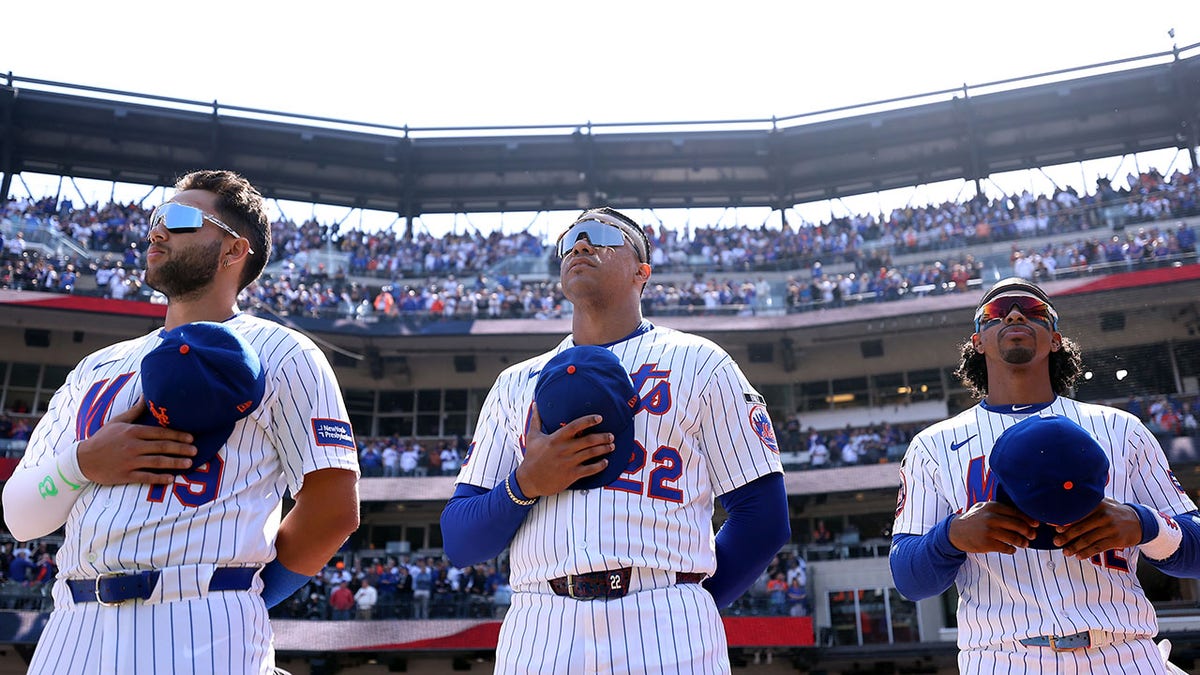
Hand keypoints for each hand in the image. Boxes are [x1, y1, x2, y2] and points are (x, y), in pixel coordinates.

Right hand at [76, 398, 196, 484]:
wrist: (82, 459)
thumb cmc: (102, 439)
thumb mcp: (117, 422)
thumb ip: (135, 411)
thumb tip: (146, 394)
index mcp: (132, 432)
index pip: (160, 433)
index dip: (177, 435)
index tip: (191, 437)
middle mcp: (133, 446)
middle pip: (162, 447)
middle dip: (181, 448)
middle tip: (196, 450)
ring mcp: (129, 461)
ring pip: (157, 462)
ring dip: (175, 463)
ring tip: (189, 463)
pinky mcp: (125, 475)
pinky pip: (145, 477)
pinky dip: (159, 478)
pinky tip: (171, 478)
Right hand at [513, 404, 614, 497]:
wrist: (528, 480)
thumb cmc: (531, 457)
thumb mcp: (532, 436)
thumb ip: (536, 419)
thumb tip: (535, 404)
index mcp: (556, 438)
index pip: (575, 426)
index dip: (589, 420)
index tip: (599, 418)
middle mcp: (564, 449)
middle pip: (588, 440)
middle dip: (603, 437)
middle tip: (611, 435)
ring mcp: (568, 462)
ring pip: (591, 454)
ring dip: (604, 449)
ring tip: (612, 446)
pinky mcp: (571, 475)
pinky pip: (590, 469)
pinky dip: (600, 465)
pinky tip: (605, 462)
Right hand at [948, 501, 1037, 554]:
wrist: (955, 532)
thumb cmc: (973, 519)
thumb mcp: (983, 508)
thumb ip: (999, 508)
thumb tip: (1022, 514)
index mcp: (992, 507)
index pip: (1016, 512)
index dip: (1029, 519)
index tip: (1035, 524)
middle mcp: (991, 518)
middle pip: (1019, 525)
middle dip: (1029, 532)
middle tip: (1032, 535)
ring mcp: (989, 531)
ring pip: (1014, 538)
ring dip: (1023, 542)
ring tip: (1025, 544)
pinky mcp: (987, 544)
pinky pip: (1007, 548)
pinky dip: (1012, 549)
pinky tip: (1012, 549)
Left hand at [1055, 498, 1142, 559]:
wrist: (1139, 521)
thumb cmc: (1113, 512)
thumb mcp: (1103, 504)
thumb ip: (1086, 507)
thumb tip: (1061, 514)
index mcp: (1097, 505)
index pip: (1078, 514)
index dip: (1065, 522)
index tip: (1055, 528)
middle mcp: (1103, 516)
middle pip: (1080, 528)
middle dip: (1066, 536)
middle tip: (1056, 541)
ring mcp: (1110, 528)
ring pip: (1088, 540)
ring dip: (1074, 547)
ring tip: (1065, 552)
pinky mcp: (1116, 540)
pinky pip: (1098, 548)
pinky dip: (1086, 553)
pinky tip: (1078, 556)